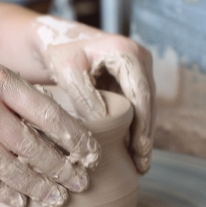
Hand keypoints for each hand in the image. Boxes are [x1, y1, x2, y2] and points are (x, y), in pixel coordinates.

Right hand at [0, 48, 99, 206]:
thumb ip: (20, 97)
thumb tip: (62, 130)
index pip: (46, 114)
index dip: (73, 137)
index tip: (91, 154)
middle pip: (30, 145)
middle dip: (60, 168)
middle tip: (80, 183)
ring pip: (7, 167)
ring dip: (36, 187)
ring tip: (57, 199)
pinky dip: (3, 192)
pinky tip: (21, 201)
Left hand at [32, 16, 154, 172]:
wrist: (56, 41)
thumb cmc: (60, 52)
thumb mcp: (67, 71)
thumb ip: (85, 96)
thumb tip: (104, 124)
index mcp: (127, 53)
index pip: (141, 93)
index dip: (142, 123)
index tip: (139, 148)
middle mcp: (140, 59)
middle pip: (149, 104)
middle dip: (146, 136)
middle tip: (142, 165)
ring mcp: (138, 71)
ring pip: (146, 108)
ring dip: (143, 136)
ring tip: (140, 165)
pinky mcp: (131, 81)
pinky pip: (138, 108)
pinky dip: (135, 130)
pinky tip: (132, 153)